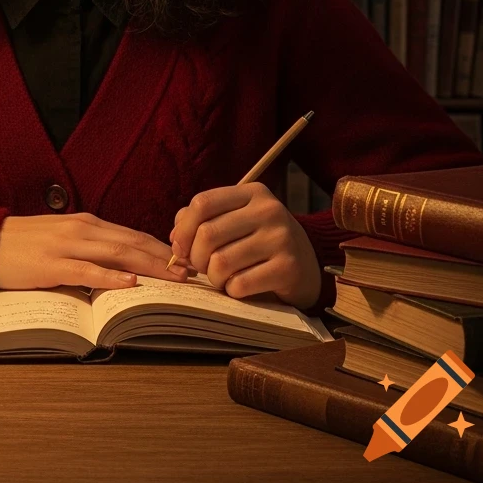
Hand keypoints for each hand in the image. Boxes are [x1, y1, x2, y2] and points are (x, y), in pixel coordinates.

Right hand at [0, 213, 186, 290]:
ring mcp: (67, 245)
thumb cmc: (25, 244)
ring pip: (117, 254)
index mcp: (86, 223)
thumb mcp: (63, 239)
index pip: (133, 235)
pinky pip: (86, 270)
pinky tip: (129, 283)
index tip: (187, 262)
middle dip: (166, 258)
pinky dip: (110, 276)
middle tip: (193, 272)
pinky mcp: (51, 264)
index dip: (163, 249)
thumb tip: (124, 265)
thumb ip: (91, 246)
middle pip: (133, 243)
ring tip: (174, 278)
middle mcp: (82, 229)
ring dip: (149, 266)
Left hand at [166, 184, 321, 309]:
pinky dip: (231, 290)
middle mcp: (268, 211)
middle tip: (200, 266)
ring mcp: (281, 239)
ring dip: (213, 277)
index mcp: (252, 193)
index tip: (179, 246)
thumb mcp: (236, 219)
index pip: (202, 203)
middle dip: (195, 257)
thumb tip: (174, 238)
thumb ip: (201, 219)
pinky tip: (238, 286)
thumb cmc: (260, 240)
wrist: (309, 264)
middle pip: (207, 234)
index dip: (182, 228)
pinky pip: (240, 284)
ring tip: (220, 277)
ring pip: (221, 262)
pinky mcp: (288, 269)